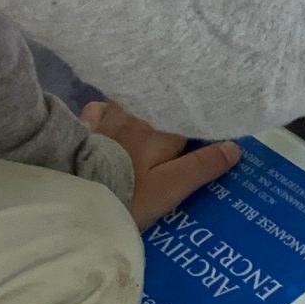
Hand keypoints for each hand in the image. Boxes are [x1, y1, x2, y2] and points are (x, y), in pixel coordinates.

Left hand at [81, 100, 239, 228]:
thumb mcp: (169, 189)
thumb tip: (234, 147)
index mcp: (163, 131)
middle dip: (169, 123)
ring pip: (134, 109)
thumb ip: (201, 167)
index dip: (198, 136)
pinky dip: (109, 116)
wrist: (70, 192)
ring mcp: (110, 116)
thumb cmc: (125, 194)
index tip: (202, 147)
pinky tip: (108, 128)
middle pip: (162, 116)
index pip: (190, 126)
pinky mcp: (86, 123)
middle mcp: (139, 116)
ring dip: (140, 116)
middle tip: (170, 146)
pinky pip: (103, 111)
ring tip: (141, 134)